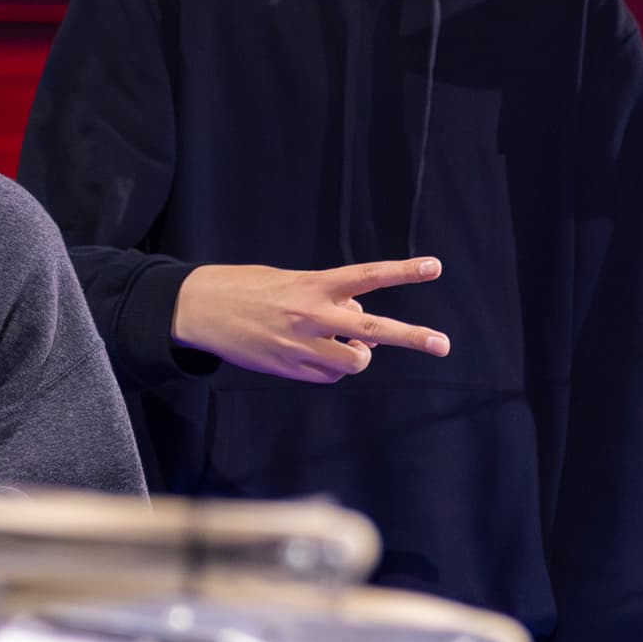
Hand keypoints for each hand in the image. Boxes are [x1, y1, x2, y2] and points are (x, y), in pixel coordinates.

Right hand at [174, 258, 450, 383]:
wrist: (198, 310)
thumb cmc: (247, 288)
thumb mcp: (290, 281)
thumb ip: (328, 296)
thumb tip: (358, 320)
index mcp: (313, 285)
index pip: (368, 277)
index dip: (404, 272)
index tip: (435, 267)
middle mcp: (313, 315)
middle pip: (374, 331)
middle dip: (413, 337)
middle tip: (443, 344)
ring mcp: (302, 346)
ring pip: (354, 361)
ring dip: (356, 354)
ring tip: (340, 342)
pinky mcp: (289, 368)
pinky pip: (329, 374)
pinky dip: (330, 366)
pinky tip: (311, 353)